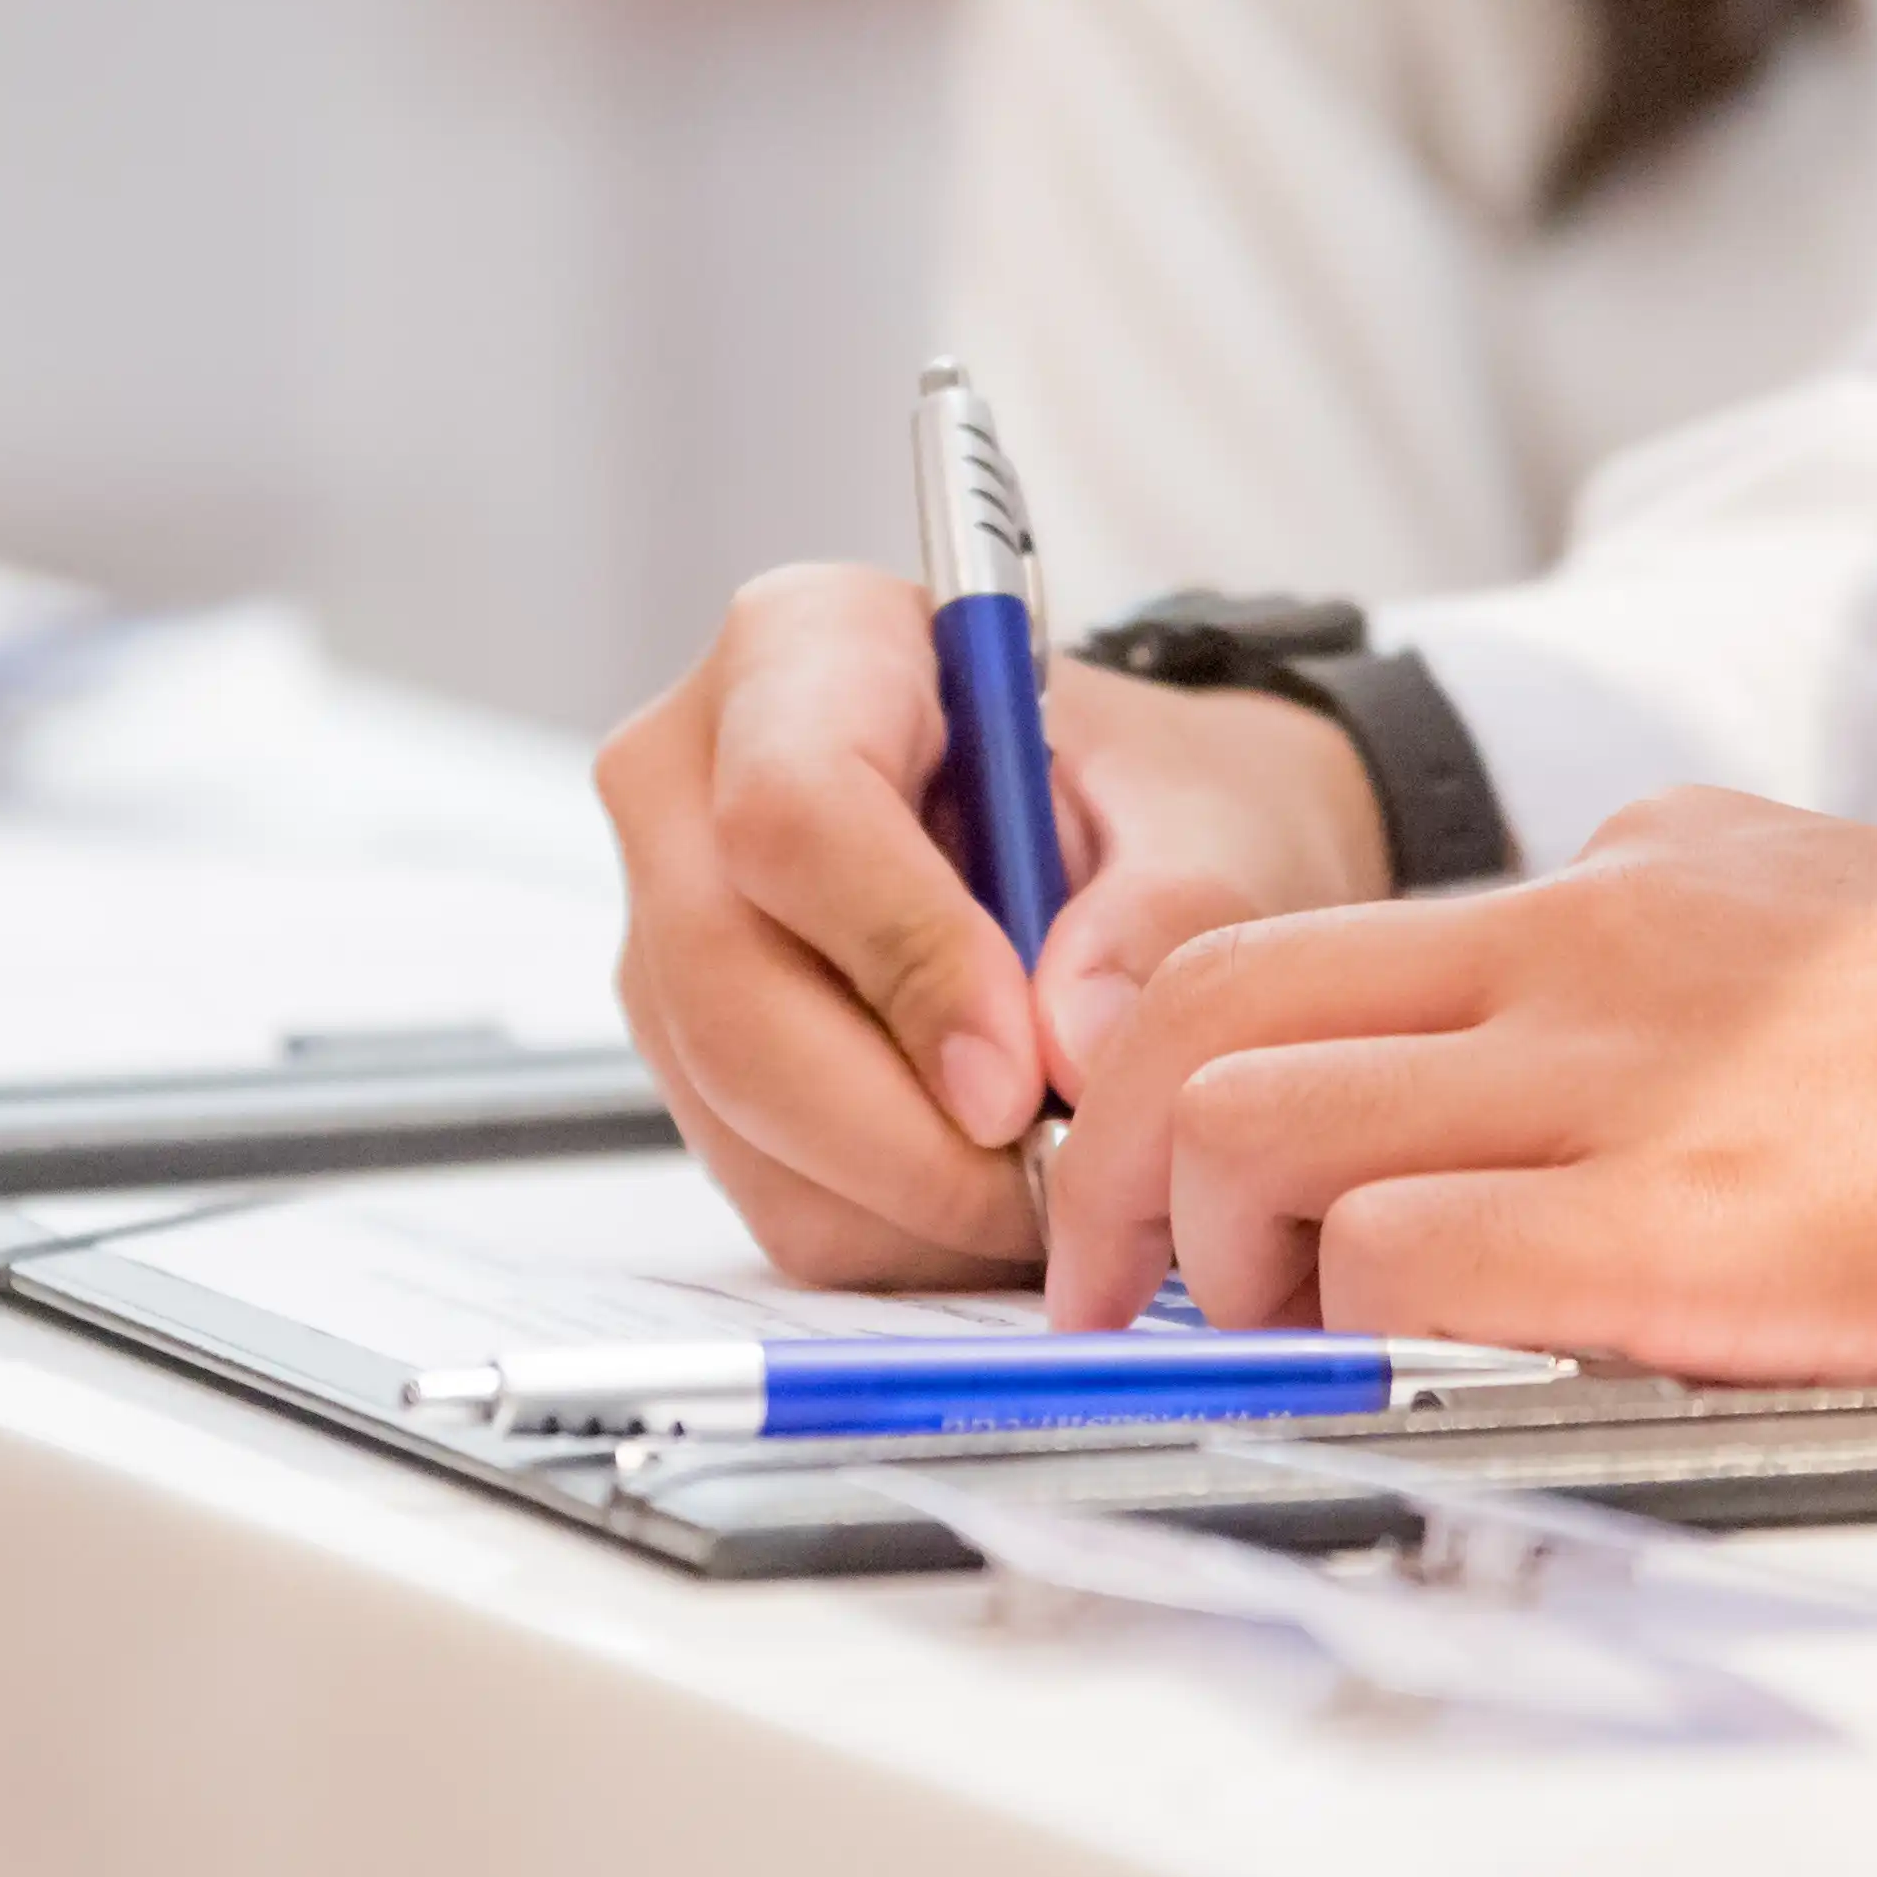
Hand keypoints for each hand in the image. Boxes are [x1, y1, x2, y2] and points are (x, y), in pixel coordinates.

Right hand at [597, 565, 1391, 1281]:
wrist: (1126, 845)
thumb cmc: (1151, 800)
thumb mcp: (1209, 819)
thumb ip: (1162, 912)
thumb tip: (1071, 1044)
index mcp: (805, 649)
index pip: (793, 811)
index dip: (904, 960)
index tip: (1023, 1079)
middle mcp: (690, 785)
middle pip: (726, 988)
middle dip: (899, 1130)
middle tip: (1057, 1182)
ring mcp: (667, 931)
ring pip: (739, 1113)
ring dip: (911, 1194)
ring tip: (1059, 1172)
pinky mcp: (689, 1059)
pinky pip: (767, 1190)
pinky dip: (898, 1226)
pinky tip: (999, 1182)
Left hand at [1044, 788, 1876, 1373]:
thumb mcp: (1842, 943)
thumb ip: (1663, 993)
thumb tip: (1512, 1102)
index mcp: (1639, 872)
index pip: (1304, 940)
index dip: (1177, 1075)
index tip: (1157, 1187)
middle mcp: (1601, 940)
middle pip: (1208, 1009)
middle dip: (1104, 1166)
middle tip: (1099, 1293)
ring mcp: (1633, 1074)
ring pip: (1254, 1124)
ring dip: (1208, 1258)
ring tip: (1260, 1348)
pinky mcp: (1682, 1226)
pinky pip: (1396, 1255)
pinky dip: (1346, 1327)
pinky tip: (1388, 1384)